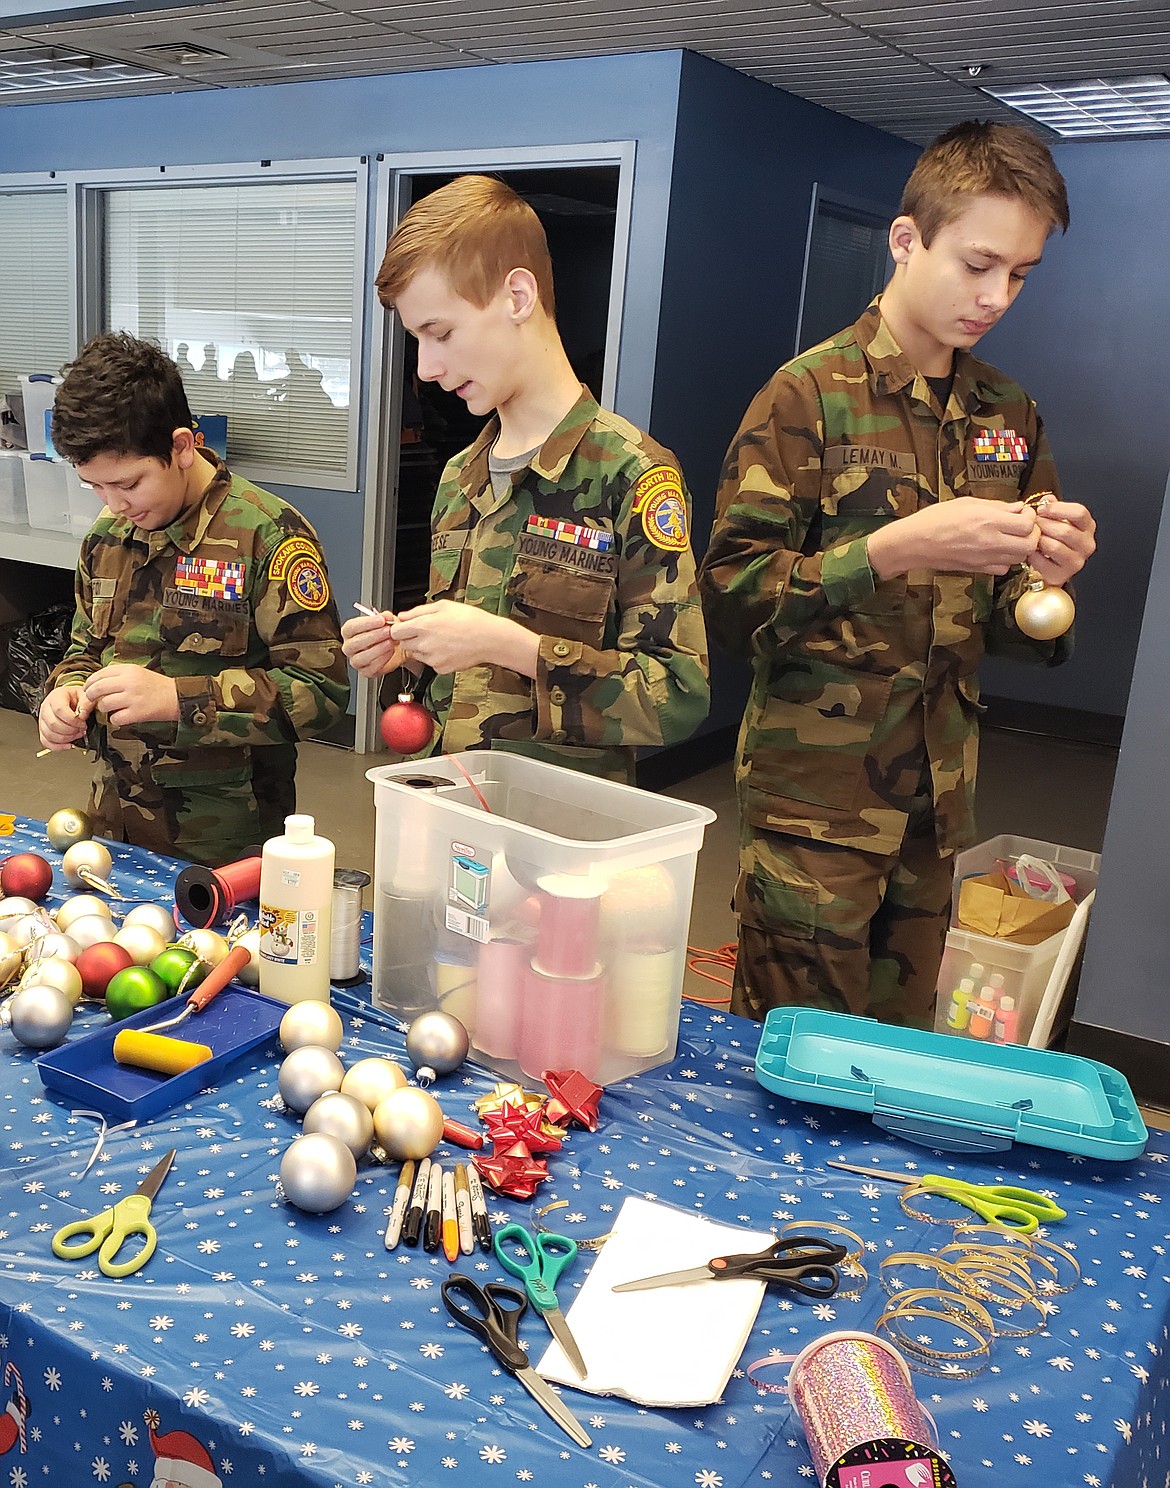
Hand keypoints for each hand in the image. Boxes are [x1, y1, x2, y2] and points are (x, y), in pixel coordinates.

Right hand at [38, 684, 91, 748]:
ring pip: (49, 734)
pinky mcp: (44, 730)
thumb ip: (85, 704)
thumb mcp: (85, 695)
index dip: (72, 720)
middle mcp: (46, 708)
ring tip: (77, 734)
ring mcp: (43, 720)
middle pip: (53, 724)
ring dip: (66, 738)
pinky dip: (58, 746)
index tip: (82, 723)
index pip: (59, 709)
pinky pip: (46, 741)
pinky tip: (68, 745)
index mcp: (56, 696)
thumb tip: (82, 715)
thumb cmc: (78, 698)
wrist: (73, 700)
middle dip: (70, 730)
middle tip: (81, 729)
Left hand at [84, 664, 178, 725]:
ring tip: (113, 709)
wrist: (177, 697)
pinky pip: (115, 719)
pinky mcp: (137, 713)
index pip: (98, 675)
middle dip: (90, 697)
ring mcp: (132, 698)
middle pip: (97, 689)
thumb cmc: (157, 686)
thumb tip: (97, 683)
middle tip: (92, 702)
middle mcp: (129, 682)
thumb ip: (119, 675)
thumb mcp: (138, 672)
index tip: (87, 690)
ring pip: (104, 705)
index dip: (89, 683)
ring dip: (105, 709)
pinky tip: (123, 716)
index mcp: (128, 670)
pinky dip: (116, 719)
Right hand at [341, 610, 409, 678]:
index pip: (351, 627)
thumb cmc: (387, 634)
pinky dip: (381, 660)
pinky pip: (370, 668)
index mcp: (350, 631)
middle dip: (374, 636)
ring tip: (390, 642)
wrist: (398, 649)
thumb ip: (386, 617)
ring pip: (361, 657)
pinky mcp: (365, 671)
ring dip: (378, 649)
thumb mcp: (388, 621)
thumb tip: (386, 615)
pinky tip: (390, 652)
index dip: (366, 623)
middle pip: (355, 642)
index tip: (381, 620)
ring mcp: (356, 660)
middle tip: (388, 631)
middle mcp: (350, 646)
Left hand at [390, 600, 538, 678]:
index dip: (400, 628)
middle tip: (427, 631)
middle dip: (411, 637)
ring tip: (441, 639)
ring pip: (416, 654)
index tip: (406, 626)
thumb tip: (403, 616)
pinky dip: (434, 657)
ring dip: (422, 647)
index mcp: (423, 626)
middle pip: (404, 643)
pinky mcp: (440, 668)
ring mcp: (432, 659)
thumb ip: (418, 611)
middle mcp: (425, 644)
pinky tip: (448, 648)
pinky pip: (429, 663)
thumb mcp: (443, 606)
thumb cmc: (471, 620)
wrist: (490, 639)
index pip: (395, 631)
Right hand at [868, 497, 1039, 579]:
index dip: (1030, 517)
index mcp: (988, 520)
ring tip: (1009, 538)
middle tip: (1022, 527)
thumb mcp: (967, 502)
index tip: (1023, 513)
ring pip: (1019, 558)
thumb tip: (1018, 508)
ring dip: (1019, 547)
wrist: (915, 542)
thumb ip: (997, 506)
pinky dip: (1005, 560)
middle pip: (1029, 544)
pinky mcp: (978, 569)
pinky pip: (1003, 568)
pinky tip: (996, 550)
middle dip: (1031, 534)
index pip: (1027, 524)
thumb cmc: (936, 519)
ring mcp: (985, 558)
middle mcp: (990, 541)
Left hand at [1029, 497, 1095, 586]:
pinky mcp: (1063, 574)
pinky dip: (1033, 555)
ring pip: (1054, 546)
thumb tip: (1047, 499)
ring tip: (1033, 537)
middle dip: (1044, 525)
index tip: (1041, 509)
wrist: (1050, 565)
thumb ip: (1053, 507)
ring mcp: (1077, 561)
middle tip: (1032, 524)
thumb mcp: (1056, 520)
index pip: (1079, 513)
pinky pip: (1043, 561)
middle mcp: (1087, 544)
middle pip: (1065, 530)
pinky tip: (1032, 551)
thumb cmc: (1053, 539)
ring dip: (1038, 540)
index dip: (1058, 509)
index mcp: (1088, 527)